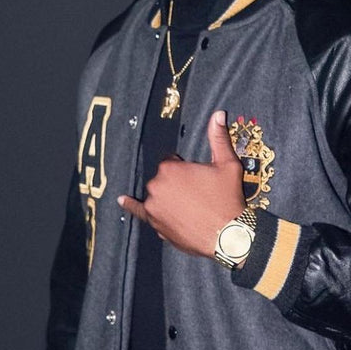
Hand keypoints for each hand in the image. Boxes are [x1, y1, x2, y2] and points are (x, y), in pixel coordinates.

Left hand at [118, 110, 245, 257]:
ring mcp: (153, 206)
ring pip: (157, 194)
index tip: (197, 178)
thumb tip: (218, 114)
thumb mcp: (227, 165)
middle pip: (163, 178)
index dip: (185, 169)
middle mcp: (156, 185)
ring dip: (167, 196)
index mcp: (170, 168)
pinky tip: (123, 200)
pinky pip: (138, 211)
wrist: (227, 235)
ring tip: (188, 205)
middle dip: (177, 182)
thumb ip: (219, 138)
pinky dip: (130, 205)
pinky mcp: (154, 223)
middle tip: (197, 193)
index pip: (171, 162)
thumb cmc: (227, 199)